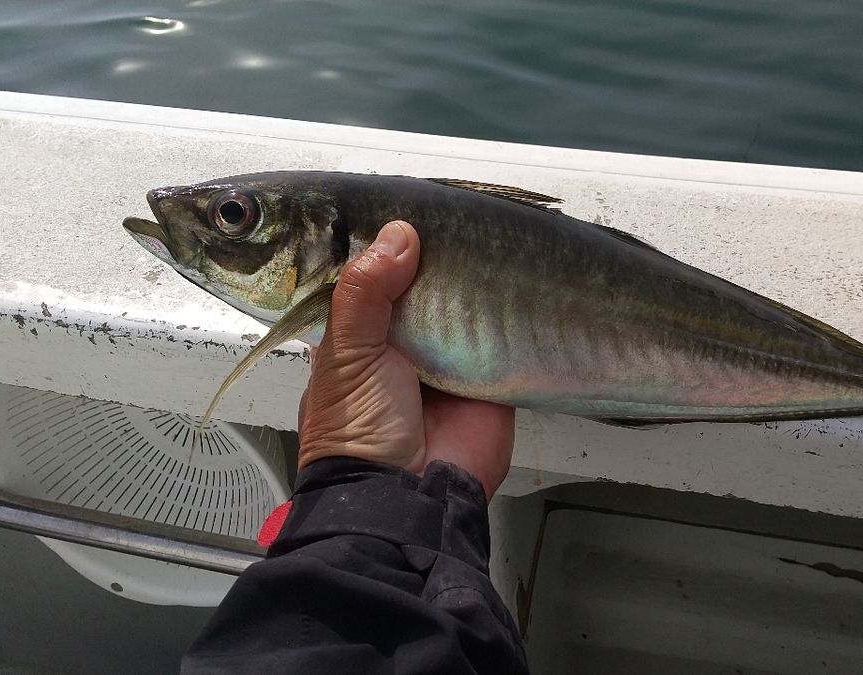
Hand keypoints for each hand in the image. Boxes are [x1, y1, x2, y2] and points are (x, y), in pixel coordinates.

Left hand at [297, 221, 515, 499]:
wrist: (409, 497)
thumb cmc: (358, 432)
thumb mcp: (348, 353)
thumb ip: (365, 291)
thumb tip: (398, 235)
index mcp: (355, 335)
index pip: (367, 276)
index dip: (381, 247)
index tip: (402, 209)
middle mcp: (400, 342)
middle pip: (419, 285)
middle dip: (433, 259)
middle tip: (451, 219)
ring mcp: (444, 356)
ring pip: (461, 303)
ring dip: (471, 281)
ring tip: (485, 235)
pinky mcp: (487, 371)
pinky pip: (500, 331)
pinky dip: (507, 309)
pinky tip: (514, 275)